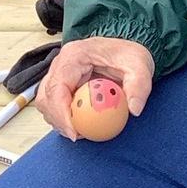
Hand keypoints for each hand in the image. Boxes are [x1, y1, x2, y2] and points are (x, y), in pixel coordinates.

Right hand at [37, 37, 154, 139]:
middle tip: (77, 135)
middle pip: (46, 96)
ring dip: (58, 120)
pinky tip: (79, 124)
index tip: (75, 131)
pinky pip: (53, 104)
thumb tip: (133, 109)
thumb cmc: (128, 54)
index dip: (61, 112)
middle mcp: (61, 63)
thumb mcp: (140, 66)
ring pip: (46, 102)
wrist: (125, 52)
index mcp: (75, 55)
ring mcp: (59, 73)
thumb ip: (139, 87)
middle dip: (58, 120)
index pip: (57, 86)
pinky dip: (62, 117)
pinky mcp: (62, 84)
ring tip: (79, 131)